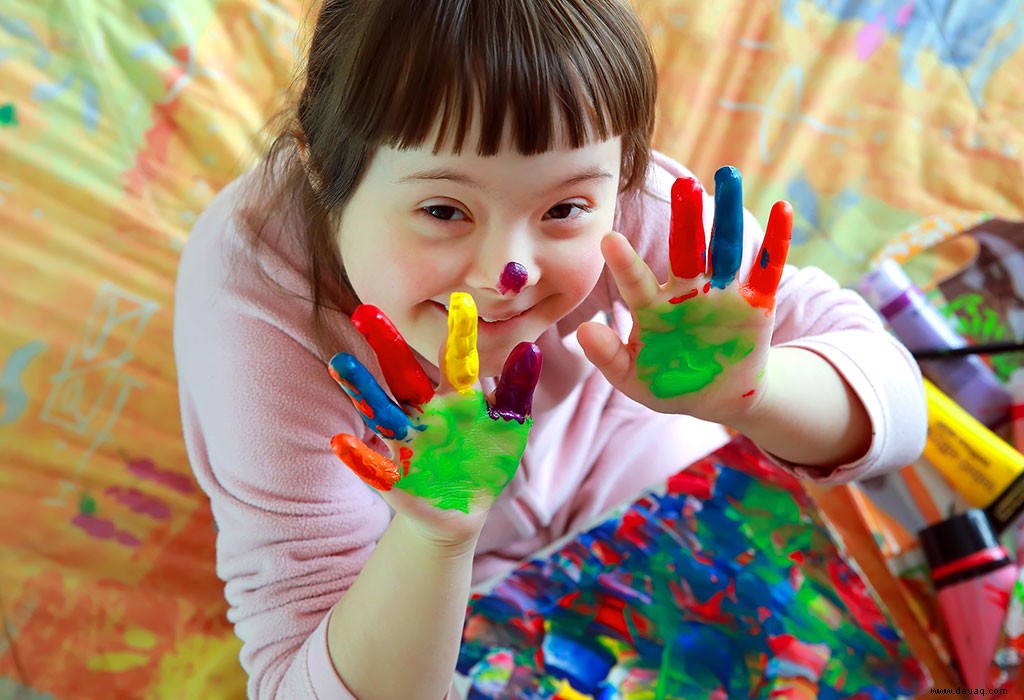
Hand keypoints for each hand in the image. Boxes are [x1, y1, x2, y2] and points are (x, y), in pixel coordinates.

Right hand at [328, 293, 541, 543]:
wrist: (464, 510)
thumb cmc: (486, 459)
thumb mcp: (509, 425)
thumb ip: (517, 390)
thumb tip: (530, 347)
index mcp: (455, 397)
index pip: (455, 360)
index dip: (459, 333)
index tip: (460, 298)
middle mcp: (424, 412)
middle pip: (404, 375)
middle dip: (386, 346)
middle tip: (366, 310)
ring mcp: (407, 443)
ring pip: (382, 412)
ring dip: (362, 389)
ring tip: (341, 362)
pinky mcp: (395, 479)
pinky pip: (374, 467)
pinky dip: (358, 457)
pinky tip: (340, 443)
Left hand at [578, 166, 792, 424]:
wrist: (715, 398)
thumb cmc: (667, 383)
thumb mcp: (633, 378)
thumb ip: (608, 357)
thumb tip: (582, 331)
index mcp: (653, 307)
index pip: (637, 282)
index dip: (624, 263)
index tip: (608, 239)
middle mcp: (687, 291)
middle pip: (685, 249)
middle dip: (685, 219)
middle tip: (683, 185)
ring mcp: (722, 294)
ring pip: (725, 248)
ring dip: (727, 215)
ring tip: (728, 176)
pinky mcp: (756, 303)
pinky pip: (767, 268)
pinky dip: (777, 240)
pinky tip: (783, 208)